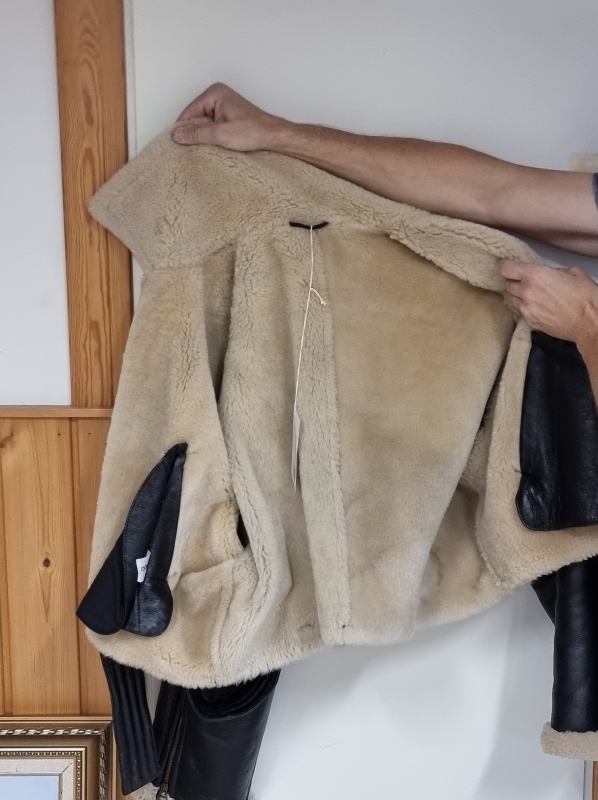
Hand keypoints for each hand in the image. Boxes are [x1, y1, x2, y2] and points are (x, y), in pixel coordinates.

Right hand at [171, 83, 285, 150]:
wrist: (272, 136)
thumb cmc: (253, 131)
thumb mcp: (220, 134)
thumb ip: (197, 134)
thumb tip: (176, 135)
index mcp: (214, 93)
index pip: (189, 112)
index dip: (183, 128)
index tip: (177, 143)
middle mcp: (217, 95)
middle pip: (195, 116)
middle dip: (194, 132)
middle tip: (190, 148)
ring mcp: (223, 105)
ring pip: (203, 123)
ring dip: (203, 135)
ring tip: (204, 146)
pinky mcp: (227, 115)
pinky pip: (212, 125)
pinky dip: (210, 135)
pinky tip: (212, 144)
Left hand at [500, 259, 597, 349]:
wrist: (589, 322)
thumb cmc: (584, 296)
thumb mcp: (571, 272)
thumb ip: (552, 271)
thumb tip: (547, 275)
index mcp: (535, 275)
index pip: (507, 268)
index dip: (505, 265)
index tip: (506, 265)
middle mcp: (526, 292)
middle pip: (508, 284)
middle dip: (513, 281)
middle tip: (522, 280)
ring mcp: (526, 309)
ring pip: (512, 299)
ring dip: (517, 295)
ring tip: (530, 294)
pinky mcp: (530, 322)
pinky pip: (520, 311)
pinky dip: (524, 307)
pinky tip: (535, 306)